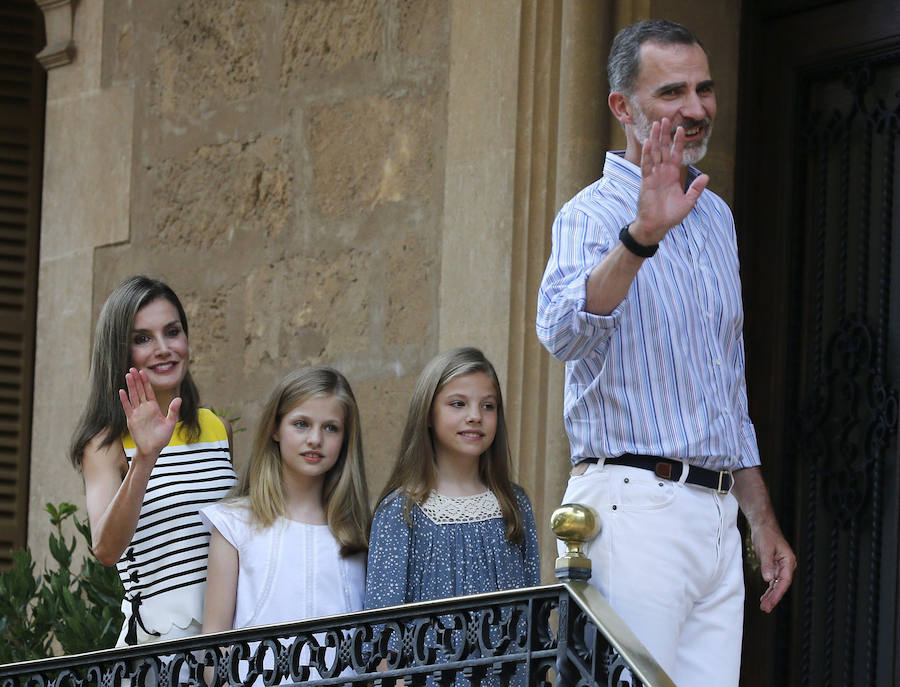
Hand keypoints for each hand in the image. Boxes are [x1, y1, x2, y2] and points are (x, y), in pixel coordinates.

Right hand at [118, 368, 180, 464]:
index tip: (143, 371)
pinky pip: (127, 408)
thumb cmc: (161, 438)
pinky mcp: (131, 420)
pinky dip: (124, 400)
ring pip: (133, 397)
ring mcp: (137, 413)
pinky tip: (122, 391)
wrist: (152, 449)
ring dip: (130, 386)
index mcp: (154, 407)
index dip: (146, 382)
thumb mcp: (170, 423)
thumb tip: (179, 398)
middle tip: (133, 368)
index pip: (149, 391)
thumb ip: (173, 410)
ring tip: (128, 375)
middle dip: (137, 380)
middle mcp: (144, 408)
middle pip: (139, 391)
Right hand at [631, 117, 708, 244]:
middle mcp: (662, 173)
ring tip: (656, 125)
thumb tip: (706, 176)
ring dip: (655, 138)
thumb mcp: (688, 201)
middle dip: (664, 134)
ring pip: (654, 153)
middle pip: (663, 149)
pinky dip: (648, 154)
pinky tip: (649, 142)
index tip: (680, 129)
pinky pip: (647, 165)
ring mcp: (654, 176)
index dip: (678, 142)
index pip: (675, 154)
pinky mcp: (646, 181)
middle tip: (664, 119)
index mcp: (672, 176)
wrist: (657, 226)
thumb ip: (696, 188)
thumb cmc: (670, 216)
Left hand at [752, 521, 795, 612]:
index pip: (785, 581)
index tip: (771, 602)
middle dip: (774, 598)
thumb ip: (767, 565)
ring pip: (777, 585)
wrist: (763, 525)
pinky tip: (765, 597)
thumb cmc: (766, 535)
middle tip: (766, 609)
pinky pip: (773, 581)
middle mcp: (787, 565)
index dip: (778, 593)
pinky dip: (769, 589)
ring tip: (764, 607)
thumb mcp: (765, 549)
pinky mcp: (774, 566)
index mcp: (788, 561)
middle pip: (781, 585)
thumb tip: (768, 580)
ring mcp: (781, 566)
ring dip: (771, 595)